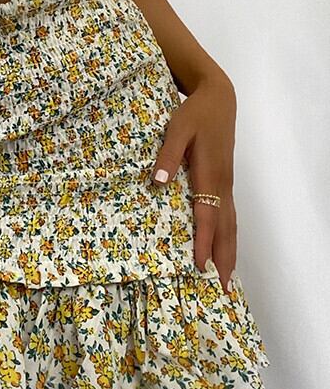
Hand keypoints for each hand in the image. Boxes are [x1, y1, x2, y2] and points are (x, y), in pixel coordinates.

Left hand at [151, 73, 237, 293]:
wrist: (218, 99)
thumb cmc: (194, 114)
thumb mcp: (177, 128)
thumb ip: (167, 153)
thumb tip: (158, 180)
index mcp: (209, 174)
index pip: (207, 216)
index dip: (203, 242)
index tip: (199, 265)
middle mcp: (222, 184)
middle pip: (226, 228)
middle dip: (223, 258)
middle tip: (220, 288)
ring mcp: (226, 183)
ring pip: (231, 223)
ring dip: (229, 251)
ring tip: (225, 277)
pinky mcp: (225, 180)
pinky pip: (229, 214)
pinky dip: (229, 235)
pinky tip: (223, 245)